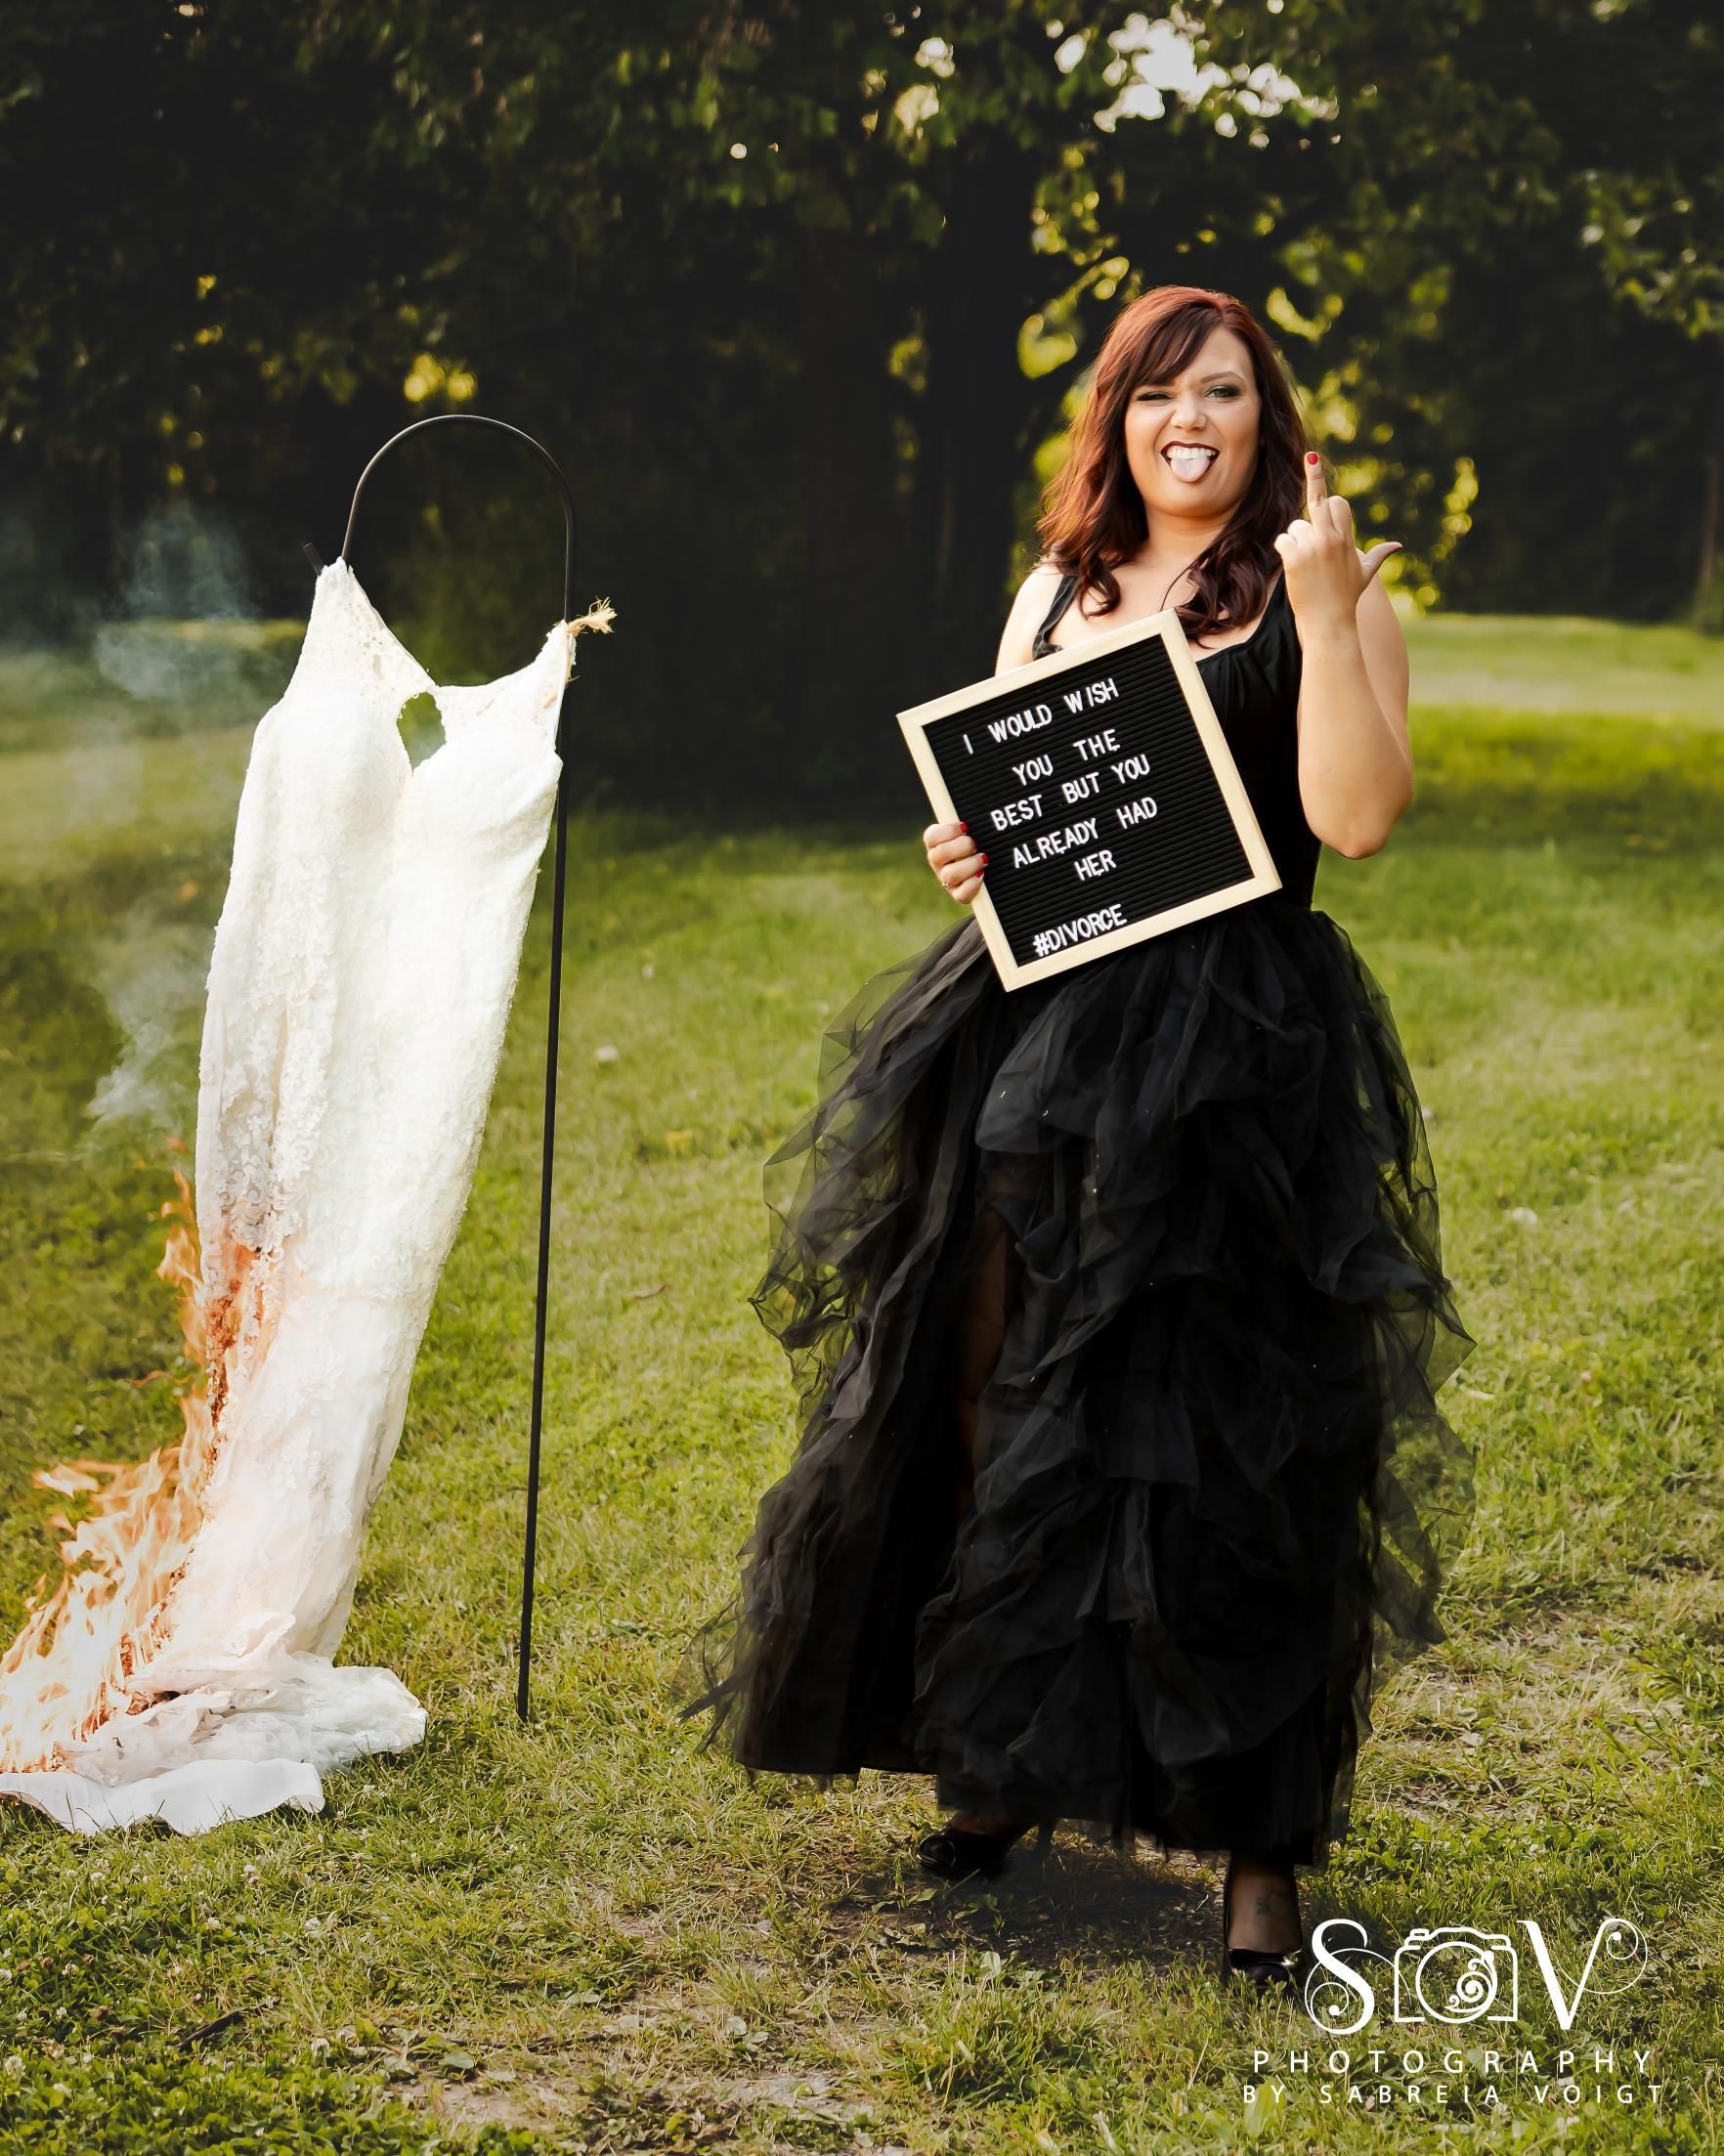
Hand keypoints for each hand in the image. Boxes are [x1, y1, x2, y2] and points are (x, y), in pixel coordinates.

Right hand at [923, 819, 985, 904]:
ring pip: (950, 875)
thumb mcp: (972, 829)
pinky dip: (973, 884)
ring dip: (970, 865)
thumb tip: (975, 818)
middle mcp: (938, 862)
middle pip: (939, 855)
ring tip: (984, 859)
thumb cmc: (979, 840)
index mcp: (936, 843)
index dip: (948, 831)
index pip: (931, 837)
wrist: (992, 867)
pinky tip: (982, 874)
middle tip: (975, 844)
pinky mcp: (958, 894)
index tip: (966, 827)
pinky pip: (961, 894)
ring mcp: (946, 880)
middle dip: (961, 847)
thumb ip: (970, 821)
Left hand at [1273, 453, 1401, 638]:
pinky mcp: (1295, 557)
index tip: (1315, 461)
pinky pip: (1283, 540)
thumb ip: (1378, 555)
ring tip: (1306, 564)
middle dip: (1314, 477)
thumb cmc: (1347, 598)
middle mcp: (1331, 538)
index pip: (1337, 503)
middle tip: (1311, 456)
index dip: (1327, 496)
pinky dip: (1285, 550)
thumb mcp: (1365, 574)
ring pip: (1295, 527)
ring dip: (1296, 541)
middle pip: (1318, 501)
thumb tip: (1398, 546)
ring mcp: (1313, 547)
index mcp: (1347, 538)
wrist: (1330, 623)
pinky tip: (1293, 567)